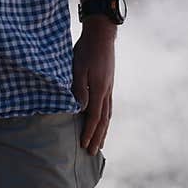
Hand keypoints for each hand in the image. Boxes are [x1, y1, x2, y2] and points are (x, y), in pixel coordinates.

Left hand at [72, 20, 114, 153]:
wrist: (102, 35)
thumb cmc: (86, 50)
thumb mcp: (78, 67)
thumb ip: (79, 88)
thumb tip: (81, 109)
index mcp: (99, 89)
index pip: (94, 117)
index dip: (89, 132)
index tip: (83, 145)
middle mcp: (106, 91)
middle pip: (103, 120)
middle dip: (97, 137)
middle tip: (92, 153)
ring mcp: (109, 88)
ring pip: (108, 115)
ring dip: (103, 131)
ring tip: (100, 143)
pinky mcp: (108, 84)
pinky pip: (108, 107)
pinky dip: (105, 120)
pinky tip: (103, 123)